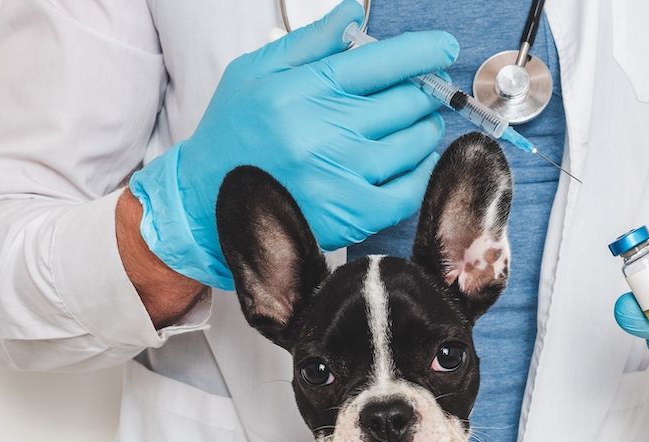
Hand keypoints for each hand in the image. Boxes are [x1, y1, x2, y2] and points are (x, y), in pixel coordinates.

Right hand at [129, 0, 456, 287]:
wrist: (205, 201)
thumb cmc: (233, 134)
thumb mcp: (256, 73)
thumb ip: (310, 43)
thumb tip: (353, 14)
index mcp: (306, 89)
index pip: (381, 61)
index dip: (423, 51)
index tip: (444, 48)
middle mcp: (326, 130)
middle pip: (405, 101)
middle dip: (425, 92)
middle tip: (427, 92)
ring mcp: (341, 175)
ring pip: (413, 143)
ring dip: (426, 129)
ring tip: (418, 124)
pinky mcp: (350, 214)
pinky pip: (409, 190)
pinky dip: (423, 172)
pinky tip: (417, 161)